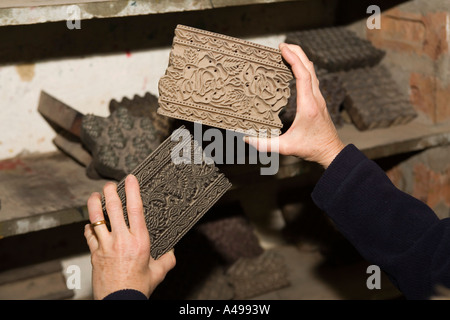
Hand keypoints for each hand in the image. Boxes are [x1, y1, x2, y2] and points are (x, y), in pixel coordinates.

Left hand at [84, 174, 175, 299]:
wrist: (120, 301)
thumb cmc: (138, 288)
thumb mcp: (158, 272)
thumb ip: (167, 259)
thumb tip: (171, 251)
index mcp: (139, 241)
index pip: (135, 209)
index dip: (132, 190)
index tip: (130, 179)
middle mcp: (121, 240)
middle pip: (113, 208)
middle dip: (110, 191)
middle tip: (110, 184)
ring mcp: (105, 246)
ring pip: (96, 218)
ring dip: (94, 204)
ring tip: (95, 196)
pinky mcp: (94, 254)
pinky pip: (89, 235)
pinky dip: (89, 227)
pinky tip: (91, 224)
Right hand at [244, 43, 344, 167]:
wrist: (330, 152)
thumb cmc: (312, 148)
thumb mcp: (286, 147)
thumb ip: (265, 144)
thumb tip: (247, 139)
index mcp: (308, 105)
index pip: (302, 75)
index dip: (293, 59)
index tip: (282, 48)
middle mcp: (315, 98)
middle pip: (309, 67)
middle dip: (297, 52)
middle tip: (282, 45)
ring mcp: (319, 98)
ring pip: (312, 72)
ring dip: (301, 59)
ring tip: (287, 52)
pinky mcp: (318, 101)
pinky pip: (312, 79)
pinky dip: (303, 68)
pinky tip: (295, 69)